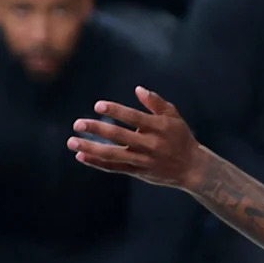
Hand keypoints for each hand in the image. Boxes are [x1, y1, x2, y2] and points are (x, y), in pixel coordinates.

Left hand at [68, 87, 205, 188]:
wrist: (191, 168)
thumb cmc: (181, 138)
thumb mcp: (173, 117)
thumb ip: (156, 103)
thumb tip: (138, 89)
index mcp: (159, 128)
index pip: (134, 117)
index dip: (116, 111)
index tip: (98, 105)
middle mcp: (150, 144)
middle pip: (119, 136)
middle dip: (97, 129)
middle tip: (78, 123)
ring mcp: (142, 160)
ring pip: (113, 154)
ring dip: (90, 148)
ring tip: (72, 141)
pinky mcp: (138, 172)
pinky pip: (114, 168)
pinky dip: (97, 163)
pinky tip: (81, 156)